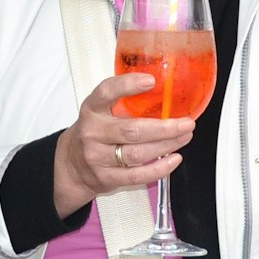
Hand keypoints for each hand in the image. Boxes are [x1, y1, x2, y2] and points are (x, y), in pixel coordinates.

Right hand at [53, 73, 195, 218]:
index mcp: (92, 109)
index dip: (127, 85)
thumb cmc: (95, 132)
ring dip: (166, 145)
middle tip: (187, 123)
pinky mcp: (105, 178)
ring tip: (184, 137)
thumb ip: (123, 102)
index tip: (151, 81)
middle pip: (132, 130)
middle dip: (164, 127)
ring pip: (137, 153)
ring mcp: (97, 157)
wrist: (71, 165)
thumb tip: (165, 92)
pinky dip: (159, 168)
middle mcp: (93, 132)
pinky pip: (136, 175)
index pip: (106, 92)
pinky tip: (174, 159)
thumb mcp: (100, 111)